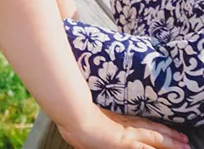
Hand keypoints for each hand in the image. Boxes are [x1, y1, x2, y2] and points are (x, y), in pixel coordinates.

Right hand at [58, 106, 189, 148]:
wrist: (74, 115)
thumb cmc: (74, 112)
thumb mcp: (87, 116)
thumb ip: (96, 121)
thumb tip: (96, 122)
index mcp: (117, 121)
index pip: (142, 124)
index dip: (156, 128)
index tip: (168, 131)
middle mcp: (125, 126)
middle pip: (152, 131)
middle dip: (169, 136)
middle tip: (184, 140)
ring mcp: (127, 136)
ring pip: (155, 139)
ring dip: (170, 143)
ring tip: (184, 146)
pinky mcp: (126, 144)